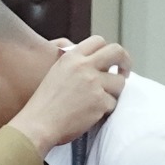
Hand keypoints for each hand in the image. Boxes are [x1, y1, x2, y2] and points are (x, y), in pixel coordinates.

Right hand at [10, 36, 130, 154]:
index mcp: (71, 57)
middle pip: (117, 52)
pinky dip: (105, 110)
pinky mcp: (99, 102)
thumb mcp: (54, 72)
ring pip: (119, 82)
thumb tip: (86, 54)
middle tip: (124, 72)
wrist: (39, 124)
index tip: (111, 60)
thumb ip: (72, 61)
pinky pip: (113, 103)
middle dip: (125, 61)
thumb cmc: (44, 103)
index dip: (108, 50)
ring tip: (99, 100)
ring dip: (114, 92)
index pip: (98, 41)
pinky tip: (91, 113)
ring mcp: (93, 84)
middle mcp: (84, 67)